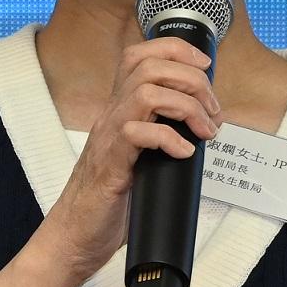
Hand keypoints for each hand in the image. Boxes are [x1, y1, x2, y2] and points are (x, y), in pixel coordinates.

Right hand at [35, 34, 221, 283]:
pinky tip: (183, 154)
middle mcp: (111, 116)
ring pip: (147, 92)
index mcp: (119, 110)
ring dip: (187, 106)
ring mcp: (109, 138)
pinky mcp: (111, 164)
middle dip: (192, 81)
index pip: (139, 56)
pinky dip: (170, 139)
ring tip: (204, 132)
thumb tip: (201, 128)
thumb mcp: (138, 157)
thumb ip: (159, 135)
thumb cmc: (108, 201)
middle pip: (150, 67)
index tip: (204, 68)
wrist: (74, 236)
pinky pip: (139, 133)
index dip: (176, 51)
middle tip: (211, 111)